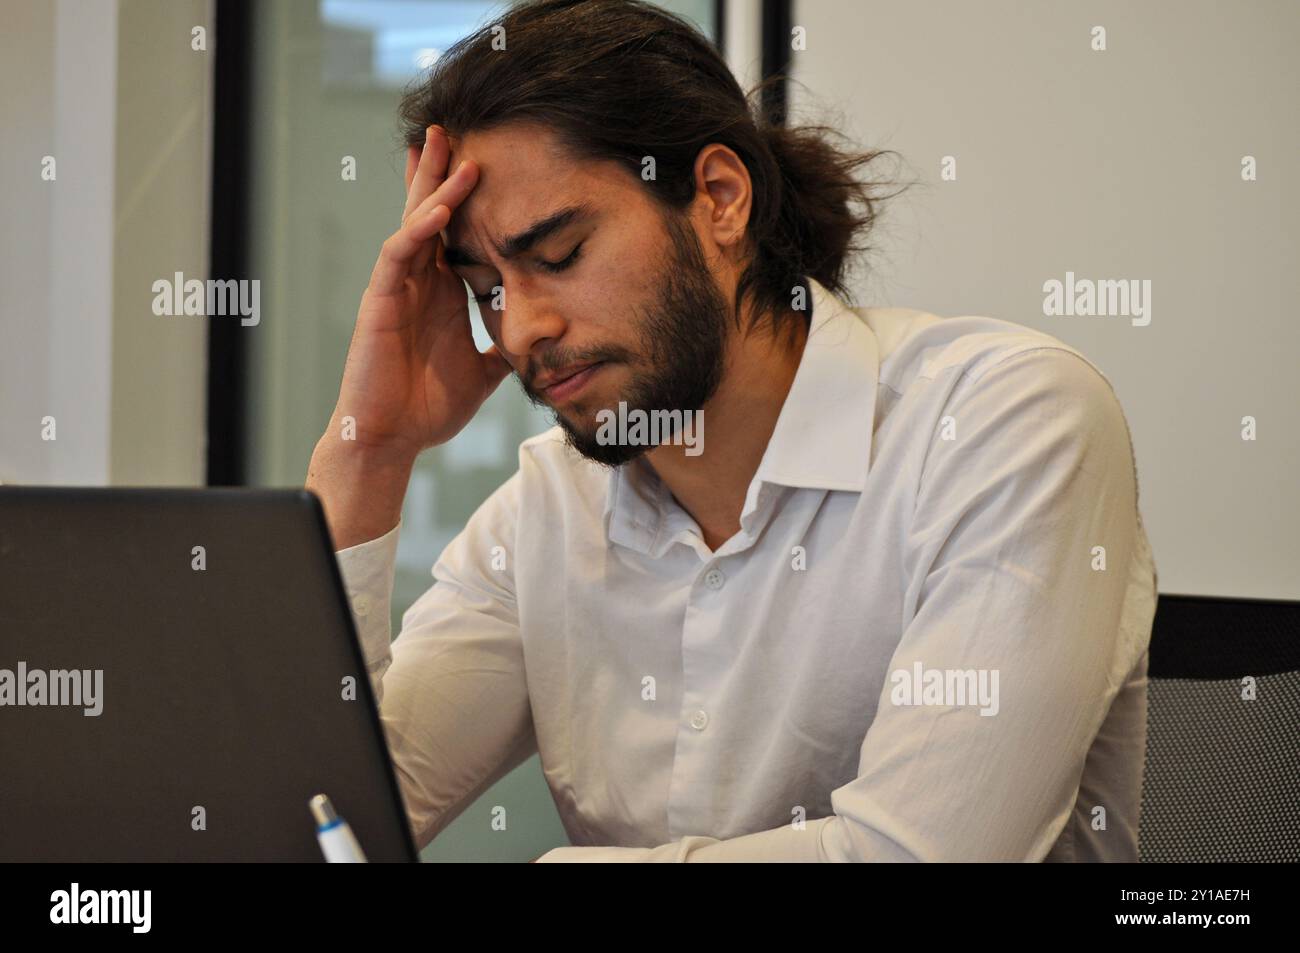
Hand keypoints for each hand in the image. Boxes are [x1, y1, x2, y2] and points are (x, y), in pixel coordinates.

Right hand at [330, 124, 511, 461]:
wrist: (392, 440)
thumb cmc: (427, 408)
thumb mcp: (483, 373)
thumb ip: (505, 350)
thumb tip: (537, 343)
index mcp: (440, 293)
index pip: (455, 233)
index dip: (466, 199)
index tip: (486, 162)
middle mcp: (417, 283)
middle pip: (430, 214)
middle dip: (442, 172)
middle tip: (456, 128)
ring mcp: (396, 288)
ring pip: (415, 224)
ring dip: (434, 187)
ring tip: (452, 150)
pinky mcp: (379, 301)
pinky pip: (398, 254)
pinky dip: (418, 229)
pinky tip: (439, 207)